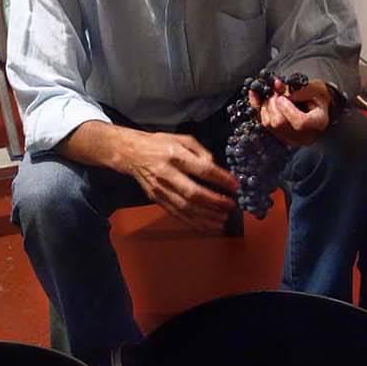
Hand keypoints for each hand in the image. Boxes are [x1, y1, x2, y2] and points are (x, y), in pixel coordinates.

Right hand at [123, 131, 238, 231]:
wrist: (132, 153)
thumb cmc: (159, 144)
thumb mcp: (182, 139)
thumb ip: (201, 151)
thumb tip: (215, 166)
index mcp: (175, 156)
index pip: (202, 170)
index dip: (221, 179)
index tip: (235, 185)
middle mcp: (167, 174)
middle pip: (194, 193)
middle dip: (215, 202)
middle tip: (230, 206)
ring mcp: (161, 189)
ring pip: (185, 208)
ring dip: (206, 217)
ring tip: (222, 220)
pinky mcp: (157, 199)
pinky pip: (176, 214)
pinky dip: (192, 223)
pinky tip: (205, 226)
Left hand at [249, 78, 332, 146]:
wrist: (318, 107)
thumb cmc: (318, 97)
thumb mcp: (314, 88)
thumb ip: (296, 88)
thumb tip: (276, 85)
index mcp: (317, 123)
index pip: (299, 122)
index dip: (287, 109)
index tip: (282, 97)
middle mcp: (304, 136)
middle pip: (280, 123)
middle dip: (273, 104)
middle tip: (275, 92)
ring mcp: (291, 139)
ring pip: (269, 125)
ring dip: (266, 106)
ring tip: (272, 95)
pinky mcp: (280, 137)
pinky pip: (263, 125)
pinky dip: (258, 109)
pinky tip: (256, 96)